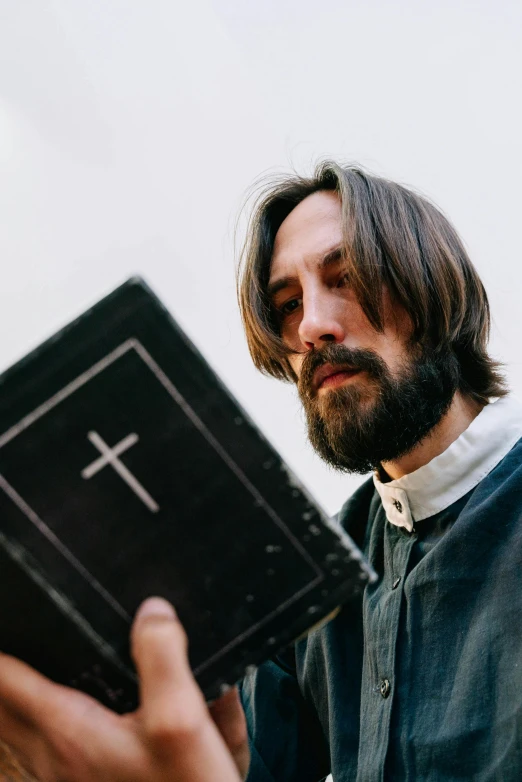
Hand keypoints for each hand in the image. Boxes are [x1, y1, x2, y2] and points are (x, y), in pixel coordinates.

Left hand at [0, 598, 249, 780]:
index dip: (2, 646)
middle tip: (17, 630)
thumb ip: (162, 658)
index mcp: (68, 730)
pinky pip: (38, 741)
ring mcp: (63, 774)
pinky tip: (57, 702)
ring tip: (24, 661)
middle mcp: (54, 755)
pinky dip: (30, 714)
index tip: (10, 610)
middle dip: (3, 667)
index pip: (5, 678)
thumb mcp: (180, 720)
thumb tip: (151, 610)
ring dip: (11, 692)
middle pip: (1, 702)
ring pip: (14, 725)